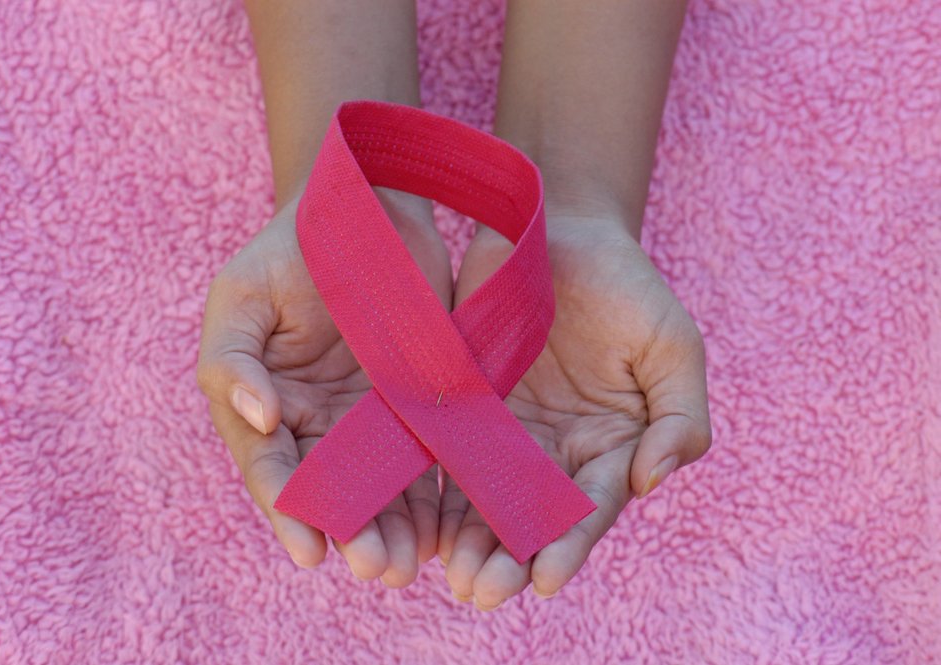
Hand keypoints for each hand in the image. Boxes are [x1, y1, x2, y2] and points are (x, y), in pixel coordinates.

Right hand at [197, 187, 451, 586]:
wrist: (367, 207)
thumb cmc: (291, 250)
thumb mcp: (243, 297)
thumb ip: (234, 361)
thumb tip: (262, 422)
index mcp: (264, 403)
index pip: (272, 468)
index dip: (289, 512)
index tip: (312, 551)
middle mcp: (316, 421)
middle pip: (331, 492)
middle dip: (353, 533)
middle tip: (377, 569)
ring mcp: (368, 416)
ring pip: (381, 486)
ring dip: (395, 528)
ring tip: (413, 564)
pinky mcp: (418, 401)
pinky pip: (426, 455)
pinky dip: (434, 493)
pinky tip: (449, 525)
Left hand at [438, 212, 711, 608]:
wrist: (557, 232)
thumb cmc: (625, 287)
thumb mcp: (671, 344)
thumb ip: (679, 416)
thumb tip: (653, 480)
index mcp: (610, 446)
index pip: (591, 507)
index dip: (570, 543)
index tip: (547, 579)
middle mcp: (555, 452)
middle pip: (531, 518)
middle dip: (509, 559)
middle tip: (483, 592)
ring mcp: (505, 433)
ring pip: (484, 500)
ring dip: (468, 542)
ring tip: (452, 577)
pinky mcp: (462, 407)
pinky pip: (444, 456)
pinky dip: (433, 492)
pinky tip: (419, 524)